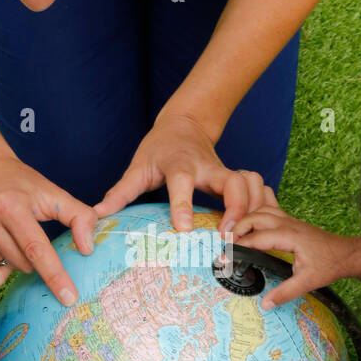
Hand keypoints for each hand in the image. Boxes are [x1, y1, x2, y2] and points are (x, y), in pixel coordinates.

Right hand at [0, 151, 96, 301]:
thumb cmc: (21, 184)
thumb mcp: (53, 193)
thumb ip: (79, 216)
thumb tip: (87, 249)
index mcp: (12, 207)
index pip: (37, 249)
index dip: (55, 275)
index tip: (70, 297)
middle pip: (24, 264)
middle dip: (37, 259)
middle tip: (32, 234)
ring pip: (8, 270)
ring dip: (18, 260)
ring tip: (12, 234)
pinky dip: (2, 270)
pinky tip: (2, 250)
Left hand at [94, 111, 266, 233]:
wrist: (186, 124)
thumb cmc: (159, 149)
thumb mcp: (137, 167)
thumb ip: (120, 192)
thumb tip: (98, 214)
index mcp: (179, 165)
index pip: (182, 182)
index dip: (183, 204)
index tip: (184, 228)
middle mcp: (208, 167)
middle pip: (234, 182)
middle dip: (237, 208)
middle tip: (230, 236)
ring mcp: (226, 172)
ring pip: (252, 184)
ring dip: (254, 208)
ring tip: (246, 236)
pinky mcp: (237, 179)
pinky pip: (258, 189)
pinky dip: (262, 206)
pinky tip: (255, 228)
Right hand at [232, 191, 360, 307]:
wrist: (347, 254)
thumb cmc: (330, 265)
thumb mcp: (308, 282)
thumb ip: (285, 292)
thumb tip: (264, 304)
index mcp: (290, 236)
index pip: (257, 238)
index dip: (238, 247)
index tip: (225, 258)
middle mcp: (288, 224)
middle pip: (255, 216)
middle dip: (237, 228)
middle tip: (226, 244)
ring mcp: (290, 220)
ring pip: (261, 210)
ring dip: (246, 220)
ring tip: (234, 236)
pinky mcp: (292, 222)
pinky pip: (269, 212)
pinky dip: (255, 217)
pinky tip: (250, 228)